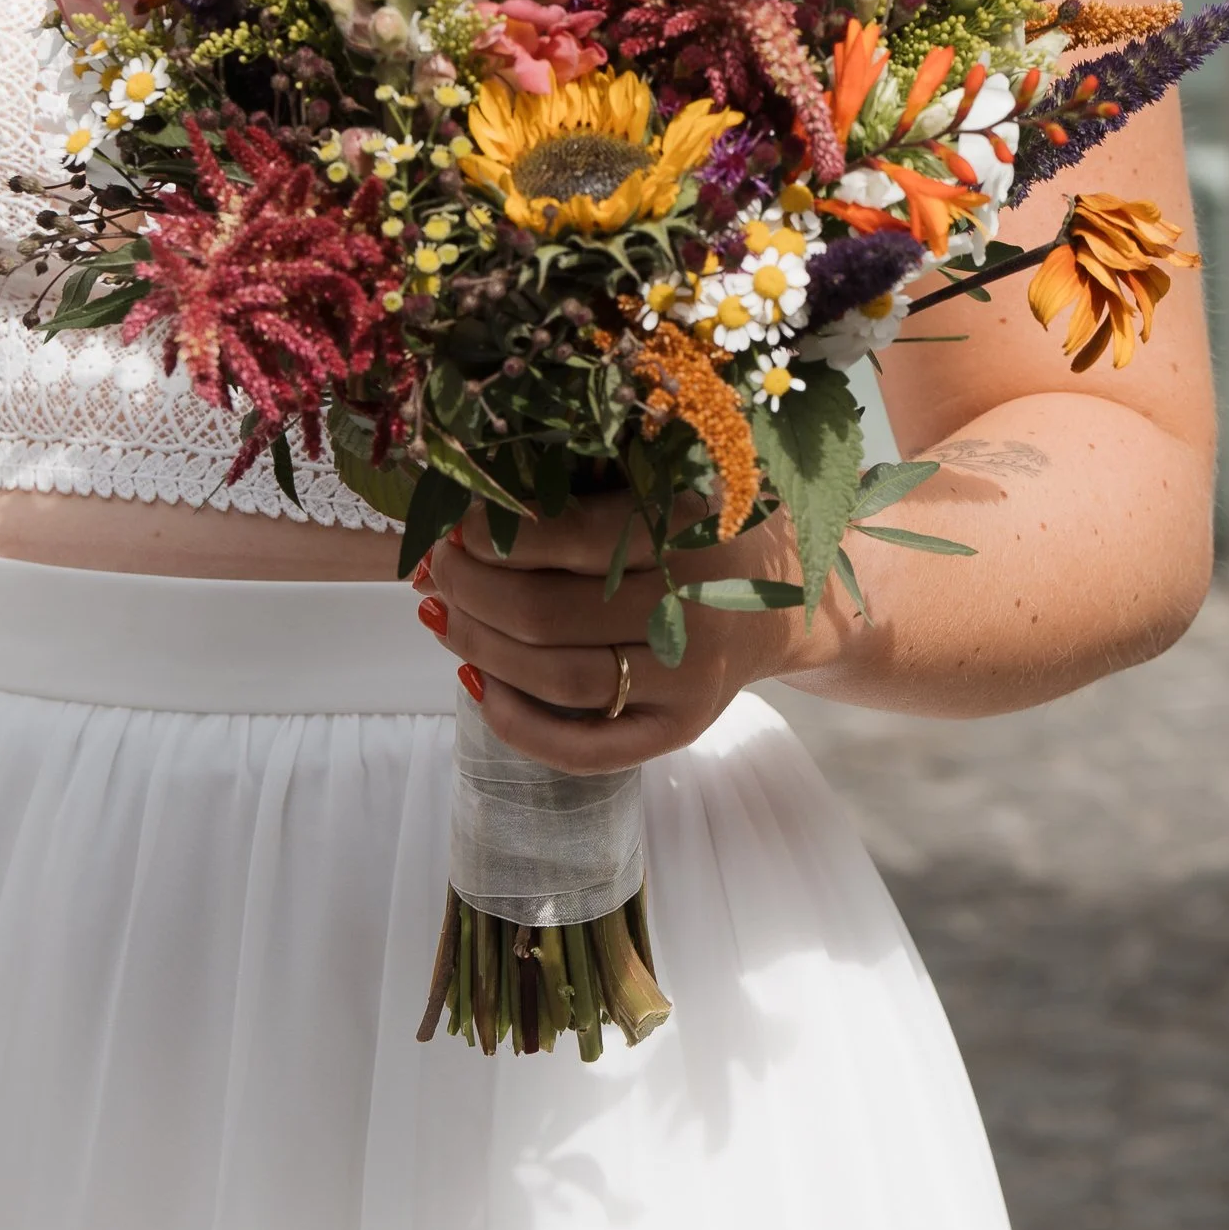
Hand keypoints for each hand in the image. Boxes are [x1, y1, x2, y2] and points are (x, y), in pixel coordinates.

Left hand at [419, 494, 809, 774]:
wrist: (787, 600)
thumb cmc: (706, 527)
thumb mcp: (667, 481)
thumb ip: (587, 487)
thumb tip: (470, 511)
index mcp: (690, 530)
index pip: (568, 537)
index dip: (493, 534)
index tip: (457, 522)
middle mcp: (694, 611)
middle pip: (545, 613)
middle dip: (470, 589)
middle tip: (441, 566)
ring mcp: (689, 680)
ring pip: (554, 679)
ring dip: (478, 646)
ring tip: (444, 614)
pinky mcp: (680, 730)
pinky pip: (584, 748)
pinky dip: (516, 722)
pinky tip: (476, 681)